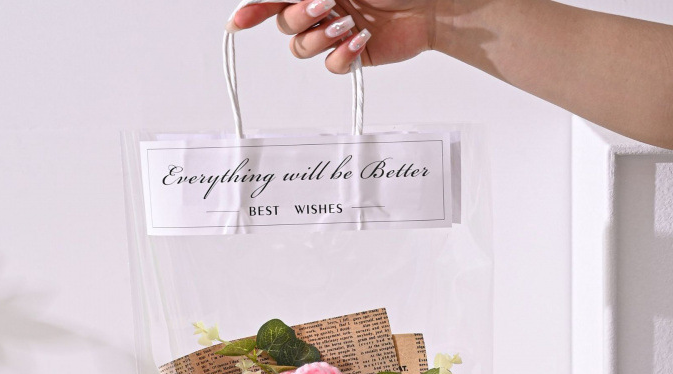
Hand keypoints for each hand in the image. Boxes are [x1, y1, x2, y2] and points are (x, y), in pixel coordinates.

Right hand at [227, 0, 436, 73]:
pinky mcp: (352, 56)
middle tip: (326, 2)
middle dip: (299, 16)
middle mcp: (321, 7)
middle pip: (284, 25)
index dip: (253, 10)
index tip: (239, 21)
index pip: (273, 0)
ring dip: (319, 38)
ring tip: (347, 23)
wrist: (434, 2)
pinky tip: (359, 40)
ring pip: (302, 50)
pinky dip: (342, 56)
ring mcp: (335, 33)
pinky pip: (331, 67)